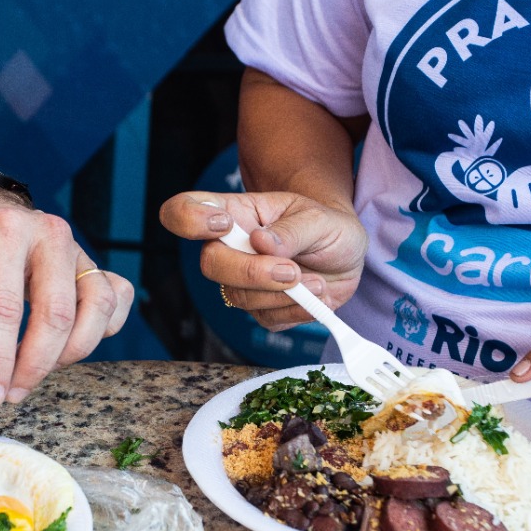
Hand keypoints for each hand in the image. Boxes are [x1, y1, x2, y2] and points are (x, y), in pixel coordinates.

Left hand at [0, 203, 133, 404]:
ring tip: (38, 365)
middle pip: (56, 314)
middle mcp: (49, 234)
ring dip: (70, 353)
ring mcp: (79, 248)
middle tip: (13, 390)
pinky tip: (71, 339)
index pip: (4, 307)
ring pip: (97, 310)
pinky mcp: (96, 265)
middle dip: (35, 365)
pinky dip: (101, 331)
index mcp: (2, 233)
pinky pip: (117, 303)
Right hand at [158, 191, 367, 329]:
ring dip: (282, 294)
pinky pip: (266, 318)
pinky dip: (295, 312)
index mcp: (234, 214)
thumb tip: (262, 242)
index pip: (184, 212)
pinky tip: (316, 297)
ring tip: (318, 283)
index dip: (189, 219)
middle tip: (291, 270)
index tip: (224, 224)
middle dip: (251, 272)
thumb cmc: (327, 227)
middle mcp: (230, 249)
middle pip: (211, 264)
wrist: (346, 256)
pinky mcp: (261, 309)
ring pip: (240, 296)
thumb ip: (292, 230)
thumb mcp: (319, 219)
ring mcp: (242, 282)